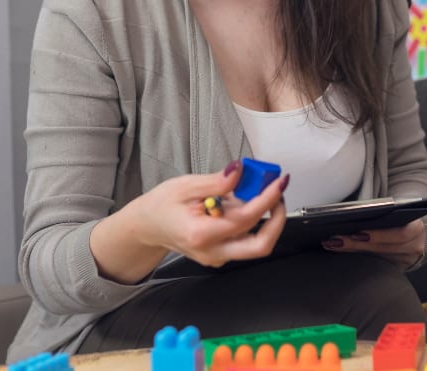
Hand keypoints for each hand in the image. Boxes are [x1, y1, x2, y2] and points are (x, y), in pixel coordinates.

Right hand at [125, 162, 288, 268]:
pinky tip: (244, 203)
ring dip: (267, 219)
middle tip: (279, 194)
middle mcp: (212, 252)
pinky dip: (253, 222)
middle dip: (278, 219)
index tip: (279, 181)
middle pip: (261, 246)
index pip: (245, 219)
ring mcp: (218, 257)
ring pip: (256, 244)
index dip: (267, 198)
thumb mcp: (186, 185)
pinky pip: (245, 241)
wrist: (147, 227)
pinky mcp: (221, 255)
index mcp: (201, 234)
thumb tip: (240, 170)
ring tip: (261, 192)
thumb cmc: (162, 205)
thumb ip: (217, 182)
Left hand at [321, 219, 425, 269]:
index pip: (400, 234)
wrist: (415, 234)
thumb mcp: (399, 213)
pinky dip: (356, 258)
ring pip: (376, 258)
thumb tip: (354, 212)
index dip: (379, 235)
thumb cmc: (402, 218)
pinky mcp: (396, 269)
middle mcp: (413, 248)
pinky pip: (375, 265)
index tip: (358, 232)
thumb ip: (384, 213)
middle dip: (357, 244)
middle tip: (336, 239)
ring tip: (333, 244)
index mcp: (416, 229)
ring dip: (352, 251)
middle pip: (383, 249)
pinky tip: (341, 252)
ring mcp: (405, 261)